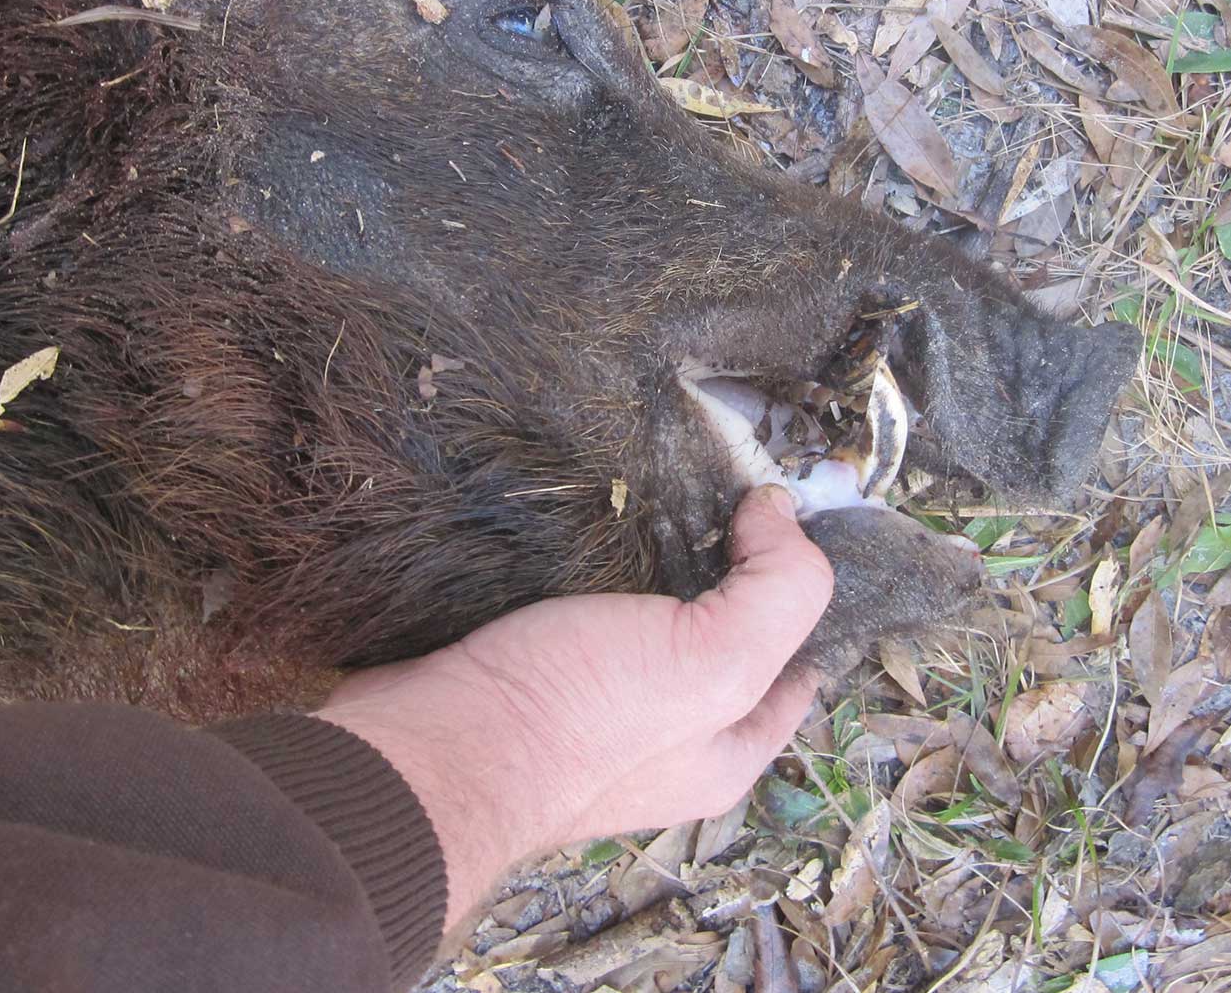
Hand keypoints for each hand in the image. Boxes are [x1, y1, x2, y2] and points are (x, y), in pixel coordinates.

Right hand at [316, 485, 833, 924]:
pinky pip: (567, 602)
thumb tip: (780, 510)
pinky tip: (576, 507)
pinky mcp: (525, 667)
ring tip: (648, 476)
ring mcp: (589, 703)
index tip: (788, 514)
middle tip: (714, 482)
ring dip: (644, 550)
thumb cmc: (578, 720)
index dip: (802, 589)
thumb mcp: (715, 660)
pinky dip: (577, 557)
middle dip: (721, 560)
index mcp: (725, 750)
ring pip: (637, 610)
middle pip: (716, 631)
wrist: (428, 752)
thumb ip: (777, 590)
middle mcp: (664, 736)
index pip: (795, 664)